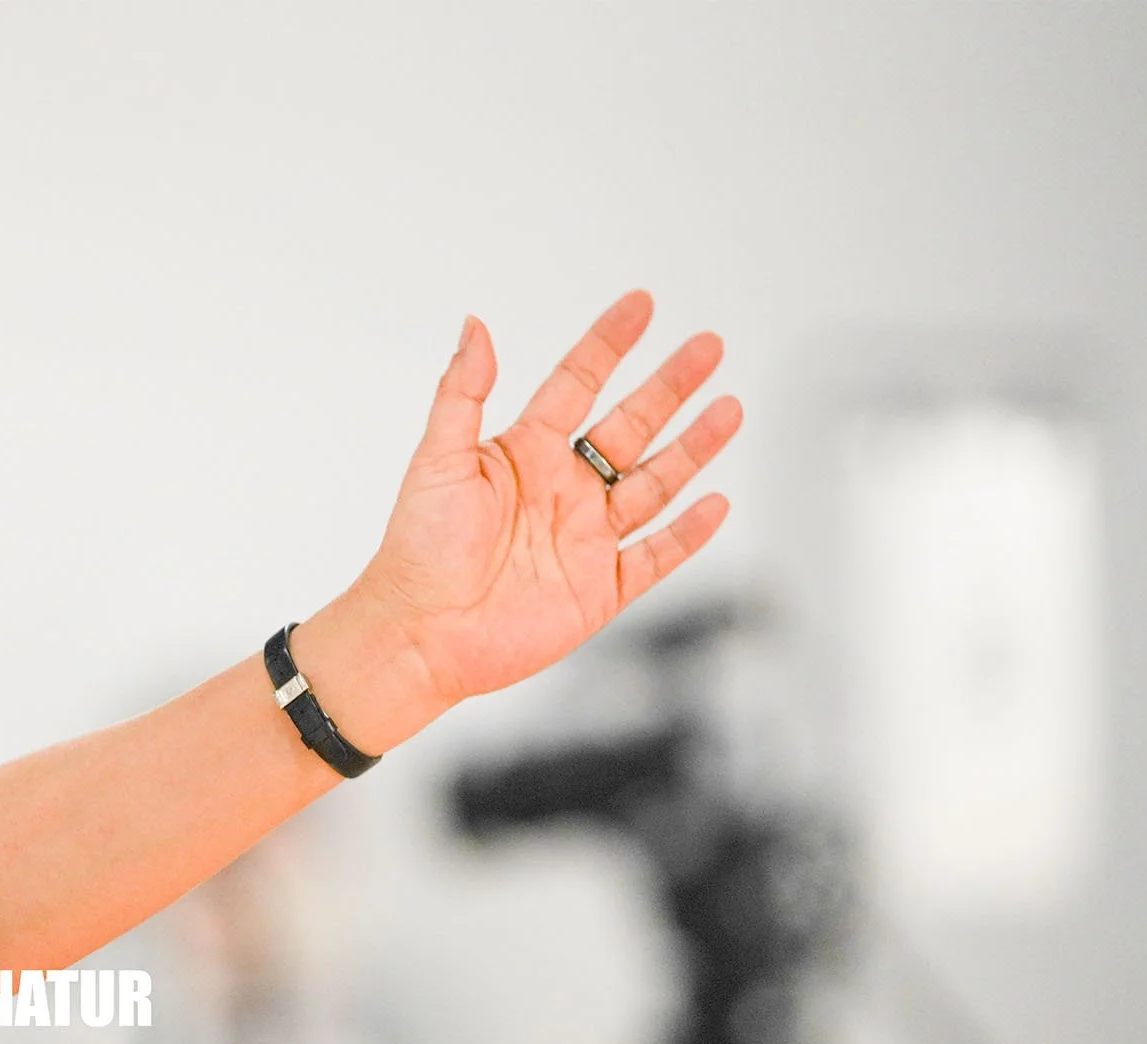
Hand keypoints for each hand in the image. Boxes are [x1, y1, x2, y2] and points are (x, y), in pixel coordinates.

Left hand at [292, 291, 741, 752]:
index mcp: (525, 454)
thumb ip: (462, 393)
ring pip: (654, 483)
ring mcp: (586, 539)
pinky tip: (715, 502)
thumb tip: (474, 326)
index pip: (578, 383)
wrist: (421, 635)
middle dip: (672, 386)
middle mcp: (562, 490)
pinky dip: (688, 532)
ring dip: (693, 447)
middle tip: (708, 347)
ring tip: (729, 409)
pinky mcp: (600, 590)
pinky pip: (656, 555)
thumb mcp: (437, 459)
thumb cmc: (417, 549)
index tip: (641, 305)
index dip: (609, 343)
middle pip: (631, 426)